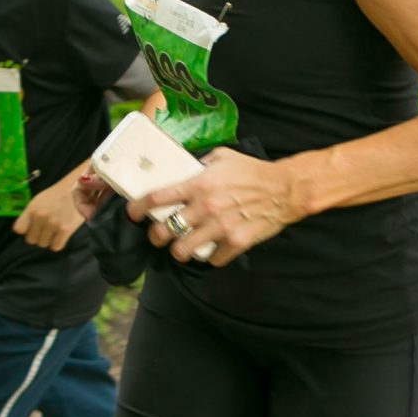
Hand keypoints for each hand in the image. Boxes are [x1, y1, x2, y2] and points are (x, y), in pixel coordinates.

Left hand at [14, 172, 95, 251]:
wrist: (79, 189)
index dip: (26, 230)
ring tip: (55, 230)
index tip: (32, 228)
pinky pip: (56, 247)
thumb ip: (31, 213)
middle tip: (46, 229)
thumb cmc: (59, 194)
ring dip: (49, 240)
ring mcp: (53, 224)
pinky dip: (58, 243)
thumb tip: (26, 229)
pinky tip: (62, 235)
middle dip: (38, 236)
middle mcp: (40, 216)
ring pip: (43, 244)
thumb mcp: (40, 199)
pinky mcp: (65, 230)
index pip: (19, 229)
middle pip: (31, 240)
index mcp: (32, 208)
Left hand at [131, 148, 302, 267]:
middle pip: (164, 231)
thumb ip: (199, 165)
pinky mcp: (236, 243)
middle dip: (156, 236)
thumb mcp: (222, 157)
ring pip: (182, 250)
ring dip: (179, 250)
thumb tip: (182, 170)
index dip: (138, 208)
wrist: (285, 189)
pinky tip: (213, 248)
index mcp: (199, 184)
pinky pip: (212, 259)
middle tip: (158, 235)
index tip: (133, 213)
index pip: (157, 198)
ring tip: (181, 247)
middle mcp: (206, 207)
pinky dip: (211, 256)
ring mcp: (220, 227)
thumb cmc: (253, 171)